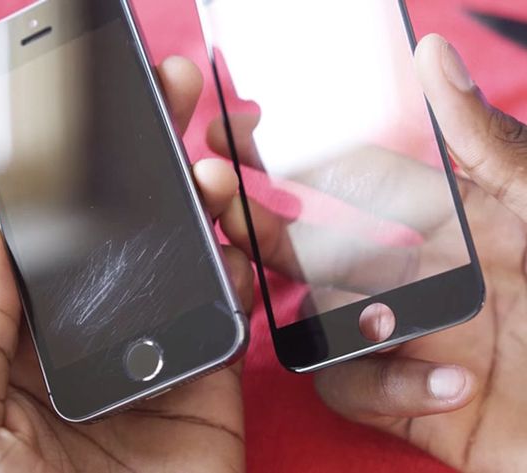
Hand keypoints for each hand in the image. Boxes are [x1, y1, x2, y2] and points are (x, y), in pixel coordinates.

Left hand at [0, 57, 253, 472]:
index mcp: (35, 346)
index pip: (62, 248)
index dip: (79, 185)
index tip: (98, 126)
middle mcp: (103, 342)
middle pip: (130, 244)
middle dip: (150, 173)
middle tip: (166, 99)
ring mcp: (161, 358)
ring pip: (187, 266)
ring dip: (201, 208)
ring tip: (207, 159)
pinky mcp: (213, 383)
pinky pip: (229, 314)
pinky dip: (238, 265)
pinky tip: (236, 220)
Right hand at [214, 34, 526, 471]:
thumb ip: (486, 144)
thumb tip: (432, 56)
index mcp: (450, 224)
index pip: (354, 181)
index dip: (299, 156)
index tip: (241, 133)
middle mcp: (417, 276)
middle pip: (315, 249)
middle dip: (268, 229)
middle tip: (224, 201)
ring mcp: (404, 338)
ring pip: (319, 319)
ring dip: (343, 322)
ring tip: (395, 328)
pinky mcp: (402, 400)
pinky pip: (350, 389)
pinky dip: (386, 390)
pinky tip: (452, 388)